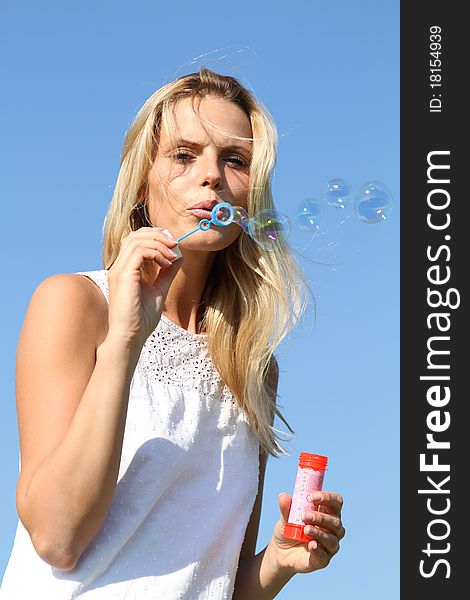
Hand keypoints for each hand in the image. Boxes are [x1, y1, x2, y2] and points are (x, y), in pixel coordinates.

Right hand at [106, 227, 182, 349]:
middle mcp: (119, 267)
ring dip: (159, 243)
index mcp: (125, 269)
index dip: (155, 236)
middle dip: (158, 235)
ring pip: (137, 240)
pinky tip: (167, 263)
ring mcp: (119, 270)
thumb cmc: (141, 319)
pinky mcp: (123, 276)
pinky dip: (156, 252)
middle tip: (175, 244)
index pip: (136, 240)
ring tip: (173, 255)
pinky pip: (139, 252)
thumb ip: (167, 272)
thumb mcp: (159, 290)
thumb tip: (179, 257)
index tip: (173, 245)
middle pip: (135, 235)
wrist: (130, 336)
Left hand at [269, 491, 344, 574]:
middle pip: (335, 521)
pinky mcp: (323, 560)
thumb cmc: (289, 529)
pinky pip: (324, 555)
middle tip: (304, 515)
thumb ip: (286, 507)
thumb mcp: (286, 517)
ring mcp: (329, 545)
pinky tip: (311, 545)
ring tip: (305, 529)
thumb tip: (283, 496)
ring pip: (332, 538)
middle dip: (320, 517)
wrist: (280, 551)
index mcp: (327, 513)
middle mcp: (333, 529)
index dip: (327, 497)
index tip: (310, 497)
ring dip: (319, 533)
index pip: (336, 502)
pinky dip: (318, 549)